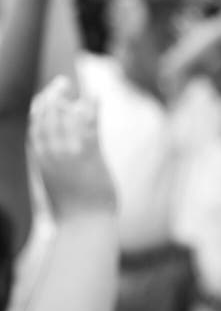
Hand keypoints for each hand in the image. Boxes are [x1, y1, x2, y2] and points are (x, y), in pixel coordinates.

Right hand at [30, 77, 115, 219]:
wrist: (83, 227)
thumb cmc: (73, 211)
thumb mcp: (57, 185)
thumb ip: (56, 167)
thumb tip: (60, 157)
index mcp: (41, 162)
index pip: (35, 127)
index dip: (40, 108)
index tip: (46, 95)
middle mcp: (50, 155)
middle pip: (44, 117)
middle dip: (50, 96)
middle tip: (61, 83)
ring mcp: (67, 154)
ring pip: (60, 117)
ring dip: (65, 98)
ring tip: (70, 85)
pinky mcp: (87, 156)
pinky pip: (87, 126)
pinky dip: (90, 108)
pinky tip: (94, 96)